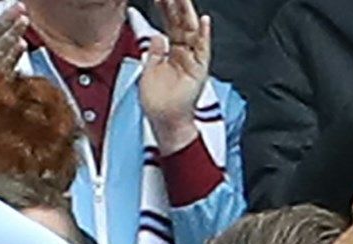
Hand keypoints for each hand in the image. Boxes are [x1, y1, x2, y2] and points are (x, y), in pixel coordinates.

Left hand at [140, 0, 211, 150]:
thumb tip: (157, 35)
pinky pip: (203, 50)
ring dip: (188, 13)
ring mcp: (192, 61)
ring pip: (191, 32)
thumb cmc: (158, 103)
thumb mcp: (149, 70)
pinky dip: (204, 35)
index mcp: (172, 53)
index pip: (169, 24)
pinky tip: (204, 21)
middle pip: (181, 24)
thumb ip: (154, 51)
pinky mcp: (199, 70)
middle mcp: (184, 54)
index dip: (165, 9)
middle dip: (176, 5)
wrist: (164, 122)